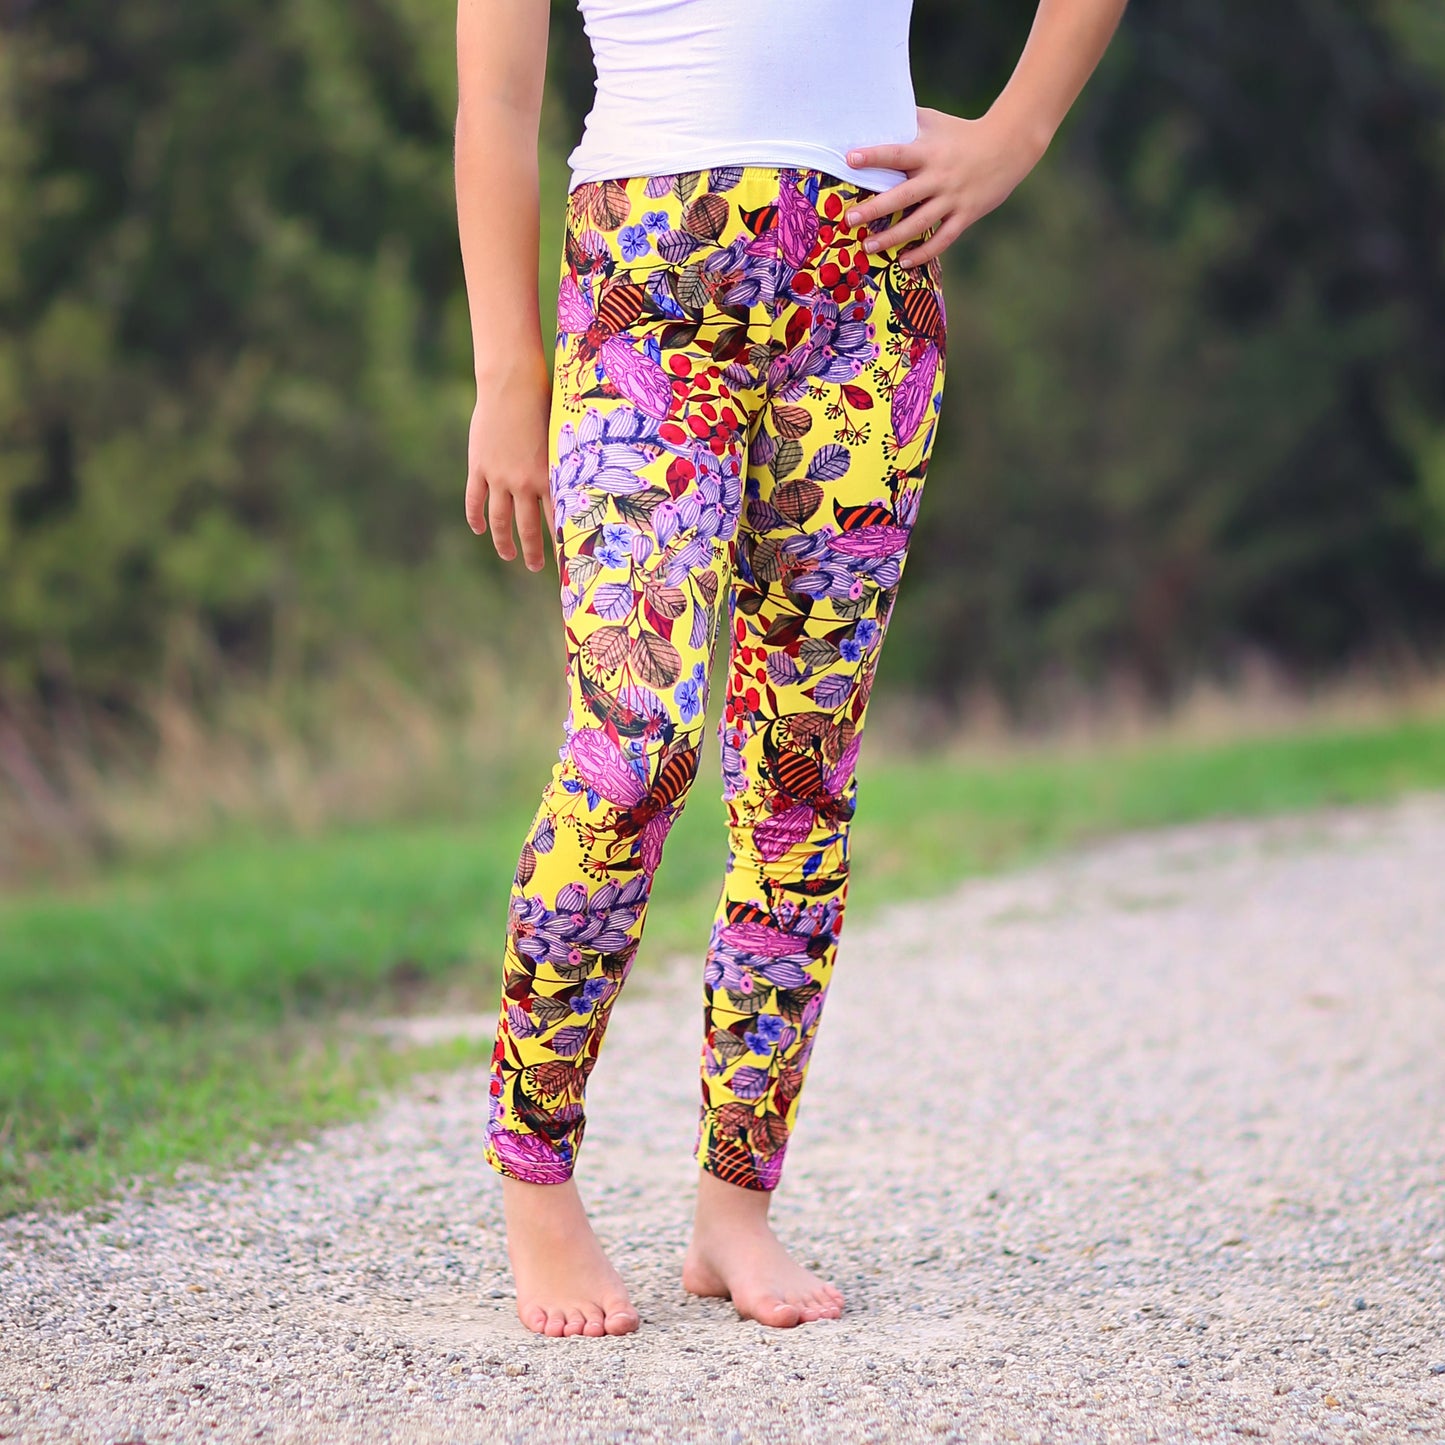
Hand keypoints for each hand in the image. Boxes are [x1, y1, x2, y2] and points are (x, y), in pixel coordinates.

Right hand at [465, 362, 553, 571]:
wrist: (512, 385)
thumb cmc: (546, 404)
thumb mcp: (563, 437)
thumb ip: (568, 462)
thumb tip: (586, 478)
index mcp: (550, 478)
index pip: (558, 520)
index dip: (562, 543)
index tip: (567, 561)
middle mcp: (524, 484)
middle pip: (528, 528)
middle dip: (533, 552)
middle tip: (537, 567)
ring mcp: (499, 477)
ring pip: (500, 520)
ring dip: (504, 542)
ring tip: (507, 555)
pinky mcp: (479, 467)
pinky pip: (475, 499)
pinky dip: (476, 517)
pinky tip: (479, 529)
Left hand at [844, 106, 1050, 268]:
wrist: (1009, 145)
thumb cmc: (963, 133)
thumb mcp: (936, 122)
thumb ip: (908, 121)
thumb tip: (877, 113)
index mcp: (928, 152)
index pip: (896, 153)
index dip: (873, 156)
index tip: (850, 159)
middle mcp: (938, 177)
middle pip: (902, 197)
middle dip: (874, 210)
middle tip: (849, 220)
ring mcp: (952, 199)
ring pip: (918, 223)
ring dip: (891, 238)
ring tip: (867, 246)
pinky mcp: (965, 215)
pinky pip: (941, 240)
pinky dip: (922, 253)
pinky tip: (902, 263)